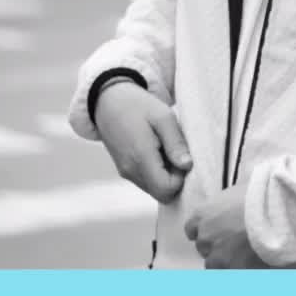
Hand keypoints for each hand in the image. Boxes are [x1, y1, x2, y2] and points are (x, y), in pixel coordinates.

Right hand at [94, 82, 192, 203]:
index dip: (182, 177)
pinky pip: (146, 182)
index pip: (167, 189)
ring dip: (166, 175)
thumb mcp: (163, 117)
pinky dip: (157, 172)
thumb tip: (187, 166)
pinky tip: (158, 150)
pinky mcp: (125, 170)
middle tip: (177, 151)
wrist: (108, 101)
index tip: (183, 156)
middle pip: (162, 193)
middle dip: (176, 178)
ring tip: (166, 148)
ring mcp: (126, 172)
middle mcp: (131, 171)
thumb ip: (175, 143)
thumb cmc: (139, 105)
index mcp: (140, 158)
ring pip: (154, 189)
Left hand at [185, 184, 267, 268]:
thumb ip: (230, 197)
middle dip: (216, 245)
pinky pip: (232, 273)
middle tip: (234, 239)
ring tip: (243, 253)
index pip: (192, 229)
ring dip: (226, 259)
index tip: (216, 229)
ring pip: (215, 264)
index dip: (205, 229)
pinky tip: (251, 261)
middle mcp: (205, 237)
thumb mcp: (240, 186)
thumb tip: (235, 197)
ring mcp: (218, 257)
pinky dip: (239, 269)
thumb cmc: (259, 195)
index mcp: (203, 215)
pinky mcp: (233, 270)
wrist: (276, 213)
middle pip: (203, 247)